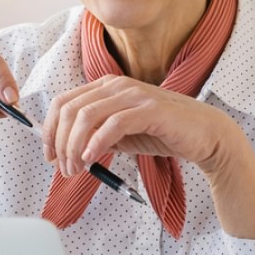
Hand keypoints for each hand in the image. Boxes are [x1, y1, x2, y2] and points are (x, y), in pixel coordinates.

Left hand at [44, 75, 238, 176]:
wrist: (205, 135)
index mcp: (106, 86)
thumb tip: (66, 151)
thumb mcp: (121, 135)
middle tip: (64, 169)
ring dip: (74, 147)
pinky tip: (92, 160)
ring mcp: (134, 95)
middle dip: (60, 143)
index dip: (49, 131)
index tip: (50, 157)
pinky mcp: (150, 109)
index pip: (64, 102)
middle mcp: (117, 85)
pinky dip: (96, 143)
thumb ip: (96, 136)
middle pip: (70, 109)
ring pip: (86, 116)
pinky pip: (113, 124)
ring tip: (76, 169)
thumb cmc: (163, 133)